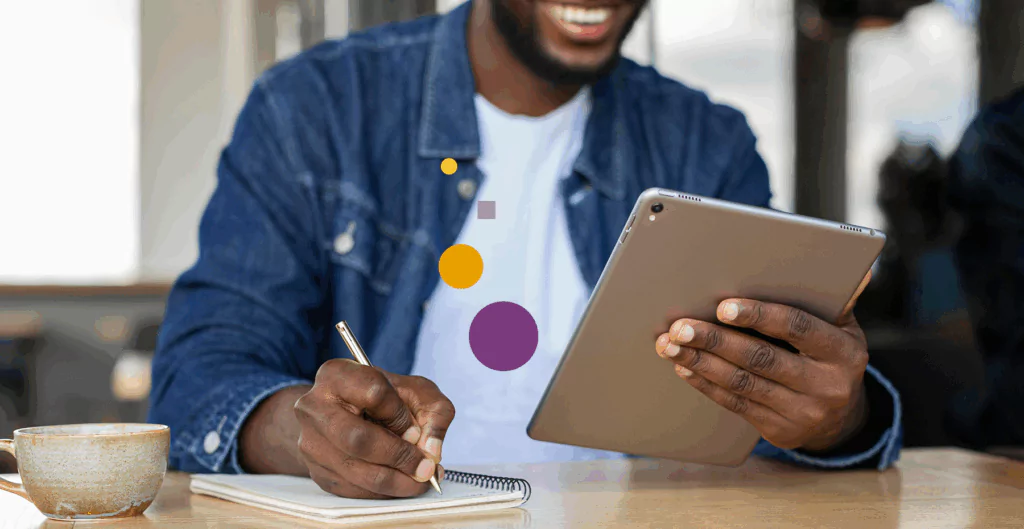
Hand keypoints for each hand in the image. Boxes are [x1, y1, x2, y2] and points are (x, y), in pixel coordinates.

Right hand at [293, 359, 454, 498]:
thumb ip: (435, 414)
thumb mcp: (416, 391)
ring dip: (395, 481)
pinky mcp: (316, 469)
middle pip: (359, 439)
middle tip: (425, 467)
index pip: (374, 394)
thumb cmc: (383, 398)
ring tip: (420, 479)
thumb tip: (431, 451)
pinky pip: (352, 488)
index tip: (416, 431)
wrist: (345, 411)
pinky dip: (382, 492)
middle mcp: (314, 407)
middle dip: (399, 457)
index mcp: (338, 375)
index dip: (401, 417)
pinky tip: (400, 483)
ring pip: (356, 470)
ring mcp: (310, 441)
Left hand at [654, 272, 872, 450]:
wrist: (843, 419)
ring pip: (742, 382)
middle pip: (761, 358)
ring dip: (701, 361)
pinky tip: (685, 366)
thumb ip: (836, 300)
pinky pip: (736, 403)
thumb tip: (852, 270)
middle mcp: (826, 385)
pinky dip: (705, 383)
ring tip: (670, 344)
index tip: (723, 306)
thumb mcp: (844, 329)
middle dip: (715, 339)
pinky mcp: (780, 431)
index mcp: (844, 352)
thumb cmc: (832, 357)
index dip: (759, 315)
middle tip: (681, 325)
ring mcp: (803, 412)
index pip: (797, 327)